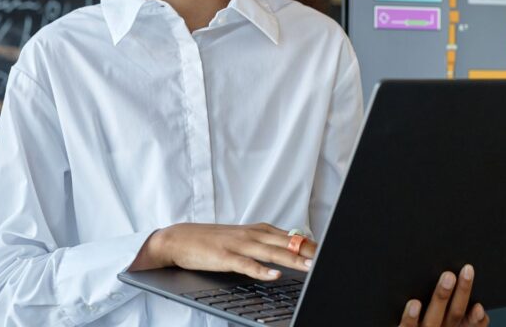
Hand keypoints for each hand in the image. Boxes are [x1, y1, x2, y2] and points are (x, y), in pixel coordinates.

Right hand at [128, 222, 316, 280]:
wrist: (180, 238)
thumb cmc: (212, 241)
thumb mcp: (242, 238)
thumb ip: (264, 242)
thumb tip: (289, 249)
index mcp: (257, 230)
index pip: (289, 236)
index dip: (308, 244)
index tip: (325, 250)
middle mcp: (252, 234)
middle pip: (285, 243)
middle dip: (307, 251)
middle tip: (325, 257)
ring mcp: (239, 245)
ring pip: (271, 253)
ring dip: (291, 259)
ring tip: (309, 266)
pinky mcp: (226, 257)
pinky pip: (247, 265)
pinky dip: (261, 270)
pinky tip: (274, 275)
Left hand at [398, 264, 488, 326]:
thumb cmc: (426, 319)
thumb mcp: (444, 319)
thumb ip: (454, 308)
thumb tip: (467, 284)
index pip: (471, 325)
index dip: (477, 319)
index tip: (479, 306)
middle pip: (455, 314)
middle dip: (462, 291)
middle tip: (467, 270)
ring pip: (433, 319)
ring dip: (442, 297)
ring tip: (448, 277)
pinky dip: (412, 316)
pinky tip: (414, 303)